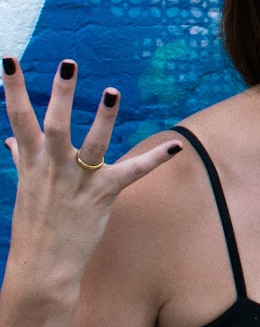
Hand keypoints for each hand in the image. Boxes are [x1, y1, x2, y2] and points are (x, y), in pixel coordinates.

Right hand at [1, 58, 181, 279]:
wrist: (42, 267)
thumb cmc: (34, 224)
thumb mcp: (23, 187)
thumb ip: (21, 159)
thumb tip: (10, 141)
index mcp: (32, 161)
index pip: (18, 118)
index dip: (14, 88)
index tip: (9, 60)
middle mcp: (52, 168)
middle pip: (55, 125)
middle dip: (60, 95)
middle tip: (68, 63)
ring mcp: (78, 182)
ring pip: (92, 145)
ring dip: (103, 119)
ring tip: (112, 92)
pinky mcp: (103, 195)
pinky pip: (132, 173)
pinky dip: (155, 159)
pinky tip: (176, 146)